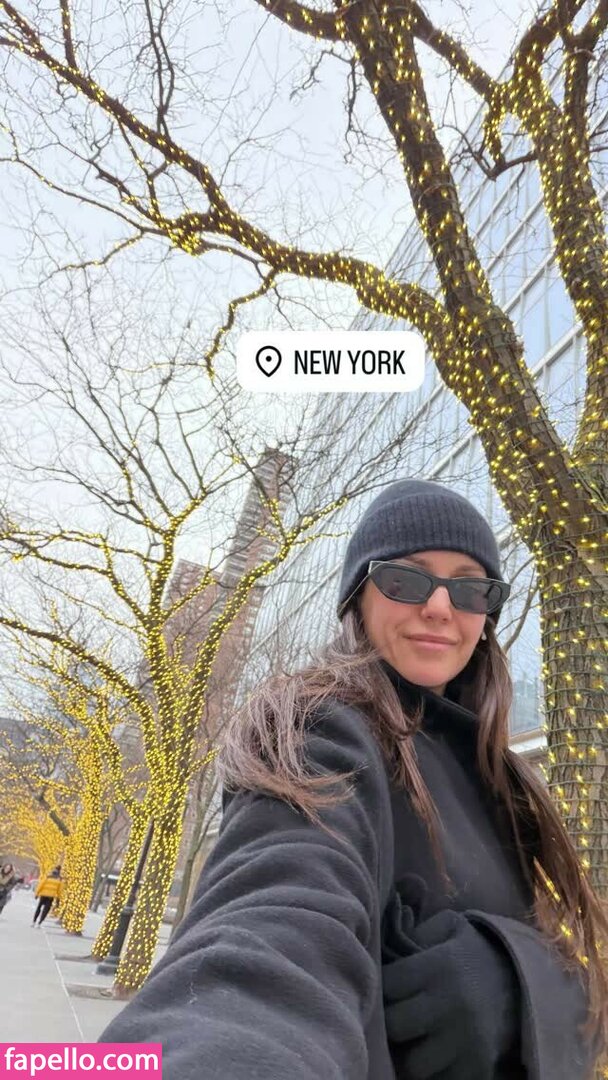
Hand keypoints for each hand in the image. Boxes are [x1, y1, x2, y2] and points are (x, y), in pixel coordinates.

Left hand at [382, 909, 520, 1079]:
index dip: (382, 986)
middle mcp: (454, 1005)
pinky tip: (437, 1051)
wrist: (524, 983)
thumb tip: (384, 950)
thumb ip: (414, 932)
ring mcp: (468, 1041)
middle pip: (394, 1026)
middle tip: (398, 1013)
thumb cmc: (473, 953)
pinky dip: (434, 1070)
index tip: (391, 987)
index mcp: (442, 966)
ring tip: (416, 1037)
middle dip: (391, 1020)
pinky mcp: (479, 1068)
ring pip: (413, 1063)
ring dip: (410, 1052)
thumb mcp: (449, 927)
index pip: (388, 984)